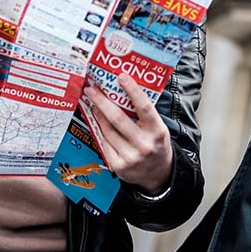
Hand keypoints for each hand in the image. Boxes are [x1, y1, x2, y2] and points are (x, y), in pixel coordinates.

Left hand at [83, 74, 172, 194]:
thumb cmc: (156, 144)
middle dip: (102, 101)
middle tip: (92, 89)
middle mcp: (144, 144)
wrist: (158, 175)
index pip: (144, 107)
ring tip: (93, 103)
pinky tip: (98, 122)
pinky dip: (100, 130)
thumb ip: (145, 113)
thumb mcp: (157, 128)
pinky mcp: (118, 166)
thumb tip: (125, 89)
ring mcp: (130, 157)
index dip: (133, 91)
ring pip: (108, 130)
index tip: (121, 77)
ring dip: (98, 114)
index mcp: (157, 131)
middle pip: (118, 119)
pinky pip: (104, 143)